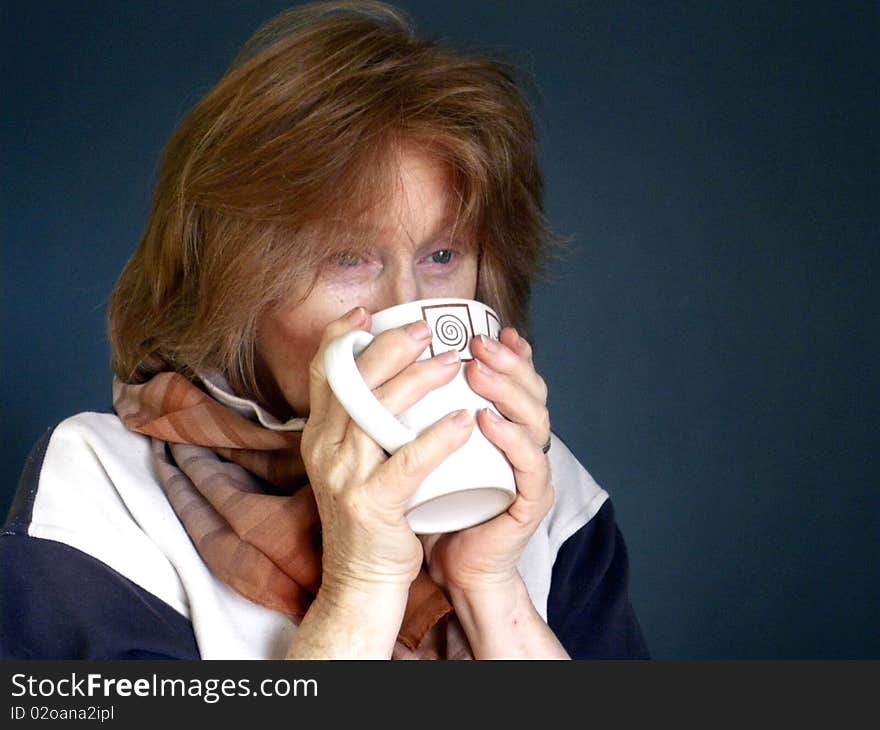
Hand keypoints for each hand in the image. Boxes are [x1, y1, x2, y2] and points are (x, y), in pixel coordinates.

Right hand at [301, 307, 473, 600]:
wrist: (362, 581)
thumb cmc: (373, 516)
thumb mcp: (357, 463)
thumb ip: (366, 425)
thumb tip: (396, 379)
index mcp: (319, 436)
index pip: (322, 373)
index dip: (341, 337)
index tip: (368, 313)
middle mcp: (324, 451)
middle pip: (352, 382)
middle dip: (390, 348)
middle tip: (426, 331)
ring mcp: (344, 477)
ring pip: (377, 413)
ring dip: (418, 382)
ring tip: (453, 363)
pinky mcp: (371, 505)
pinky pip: (406, 464)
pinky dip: (436, 440)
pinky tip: (463, 421)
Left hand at [420, 327, 553, 593]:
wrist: (451, 566)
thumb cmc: (432, 506)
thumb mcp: (419, 450)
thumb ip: (410, 414)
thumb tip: (375, 368)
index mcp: (504, 427)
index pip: (515, 379)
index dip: (506, 351)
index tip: (482, 327)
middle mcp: (524, 443)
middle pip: (531, 389)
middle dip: (505, 360)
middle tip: (477, 342)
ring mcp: (531, 472)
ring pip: (535, 419)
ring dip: (507, 390)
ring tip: (477, 371)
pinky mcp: (531, 501)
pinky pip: (529, 464)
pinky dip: (511, 439)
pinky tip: (487, 420)